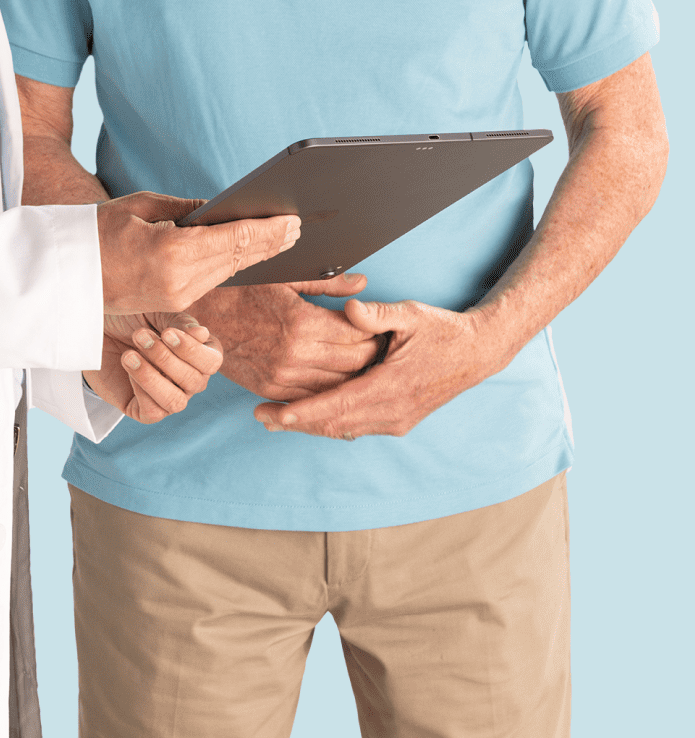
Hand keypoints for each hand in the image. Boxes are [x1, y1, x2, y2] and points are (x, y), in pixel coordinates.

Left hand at [85, 312, 223, 423]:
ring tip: (129, 355)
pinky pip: (153, 412)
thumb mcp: (157, 313)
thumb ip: (180, 323)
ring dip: (151, 377)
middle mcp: (189, 379)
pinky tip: (128, 367)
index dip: (192, 350)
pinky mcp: (144, 410)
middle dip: (164, 358)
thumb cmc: (133, 318)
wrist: (99, 328)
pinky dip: (141, 389)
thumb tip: (202, 334)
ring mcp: (169, 397)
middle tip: (139, 335)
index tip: (167, 332)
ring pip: (176, 402)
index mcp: (200, 354)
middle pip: (194, 382)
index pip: (212, 362)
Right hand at [95, 192, 299, 314]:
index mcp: (170, 253)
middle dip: (271, 244)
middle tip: (298, 228)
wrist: (62, 278)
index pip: (233, 239)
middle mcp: (179, 281)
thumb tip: (219, 209)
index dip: (267, 231)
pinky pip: (213, 281)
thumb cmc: (94, 234)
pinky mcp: (173, 305)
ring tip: (282, 239)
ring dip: (257, 256)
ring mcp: (177, 298)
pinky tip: (249, 256)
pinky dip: (234, 266)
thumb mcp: (139, 207)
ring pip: (229, 273)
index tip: (292, 220)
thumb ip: (185, 209)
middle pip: (238, 259)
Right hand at [191, 275, 380, 400]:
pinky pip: (312, 398)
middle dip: (373, 354)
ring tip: (366, 364)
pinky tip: (338, 379)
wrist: (199, 315)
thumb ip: (326, 283)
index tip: (383, 326)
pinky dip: (330, 391)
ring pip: (337, 385)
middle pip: (354, 363)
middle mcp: (294, 355)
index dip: (376, 330)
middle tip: (382, 346)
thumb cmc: (240, 289)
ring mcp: (281, 377)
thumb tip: (362, 284)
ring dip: (355, 376)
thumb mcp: (284, 277)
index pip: (358, 334)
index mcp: (301, 323)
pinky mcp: (270, 390)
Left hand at [253, 297, 495, 438]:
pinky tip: (310, 417)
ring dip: (310, 426)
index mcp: (391, 386)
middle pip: (334, 424)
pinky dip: (331, 423)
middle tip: (261, 416)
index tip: (274, 413)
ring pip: (344, 429)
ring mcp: (396, 420)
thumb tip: (349, 308)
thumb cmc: (442, 331)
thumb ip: (377, 314)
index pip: (338, 405)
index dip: (303, 412)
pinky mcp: (398, 421)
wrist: (477, 352)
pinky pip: (357, 427)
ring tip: (276, 419)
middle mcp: (393, 411)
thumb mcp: (410, 314)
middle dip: (296, 423)